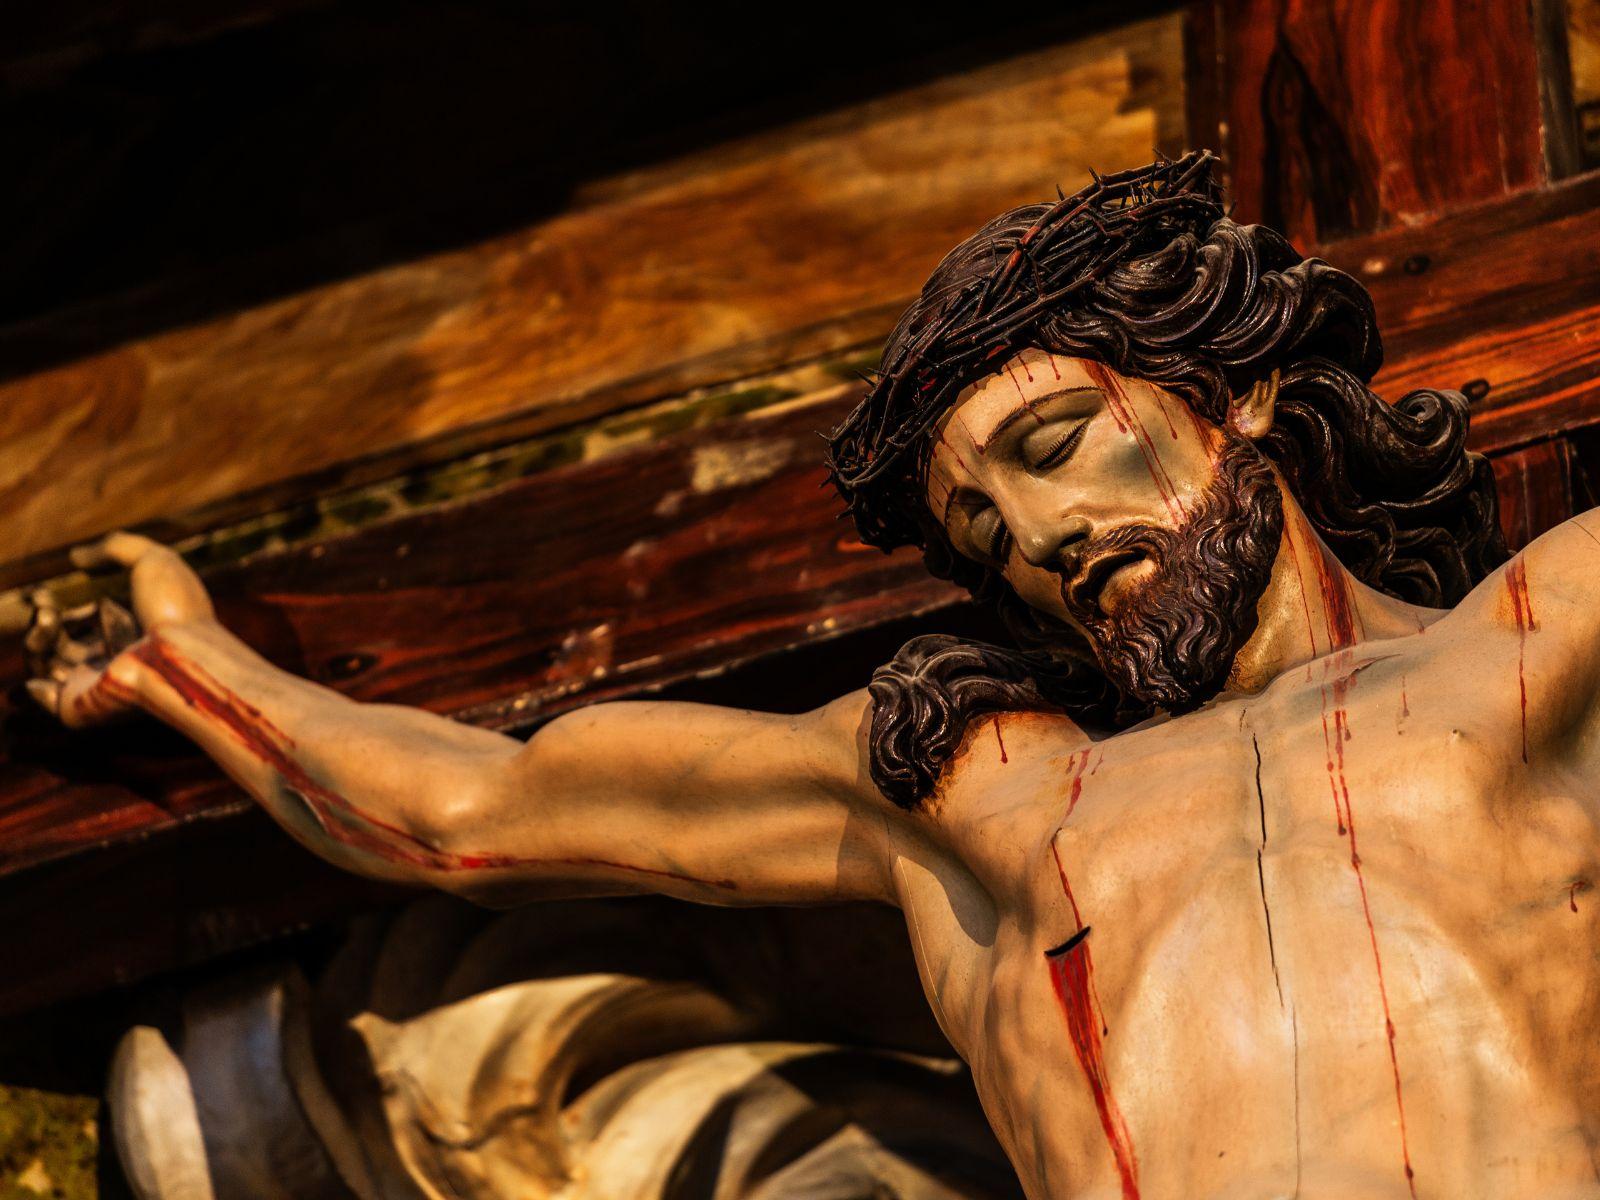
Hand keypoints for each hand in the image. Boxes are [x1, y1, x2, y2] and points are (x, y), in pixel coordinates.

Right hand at [24, 532, 216, 727]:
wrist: (181, 651)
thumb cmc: (176, 607)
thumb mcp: (154, 560)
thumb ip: (116, 548)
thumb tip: (77, 557)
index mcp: (136, 630)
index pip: (90, 621)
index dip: (65, 604)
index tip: (52, 591)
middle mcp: (118, 658)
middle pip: (64, 645)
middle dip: (44, 622)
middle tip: (44, 605)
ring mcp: (102, 683)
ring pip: (50, 668)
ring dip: (36, 640)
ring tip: (47, 616)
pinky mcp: (87, 707)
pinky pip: (50, 702)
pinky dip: (36, 684)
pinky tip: (42, 650)